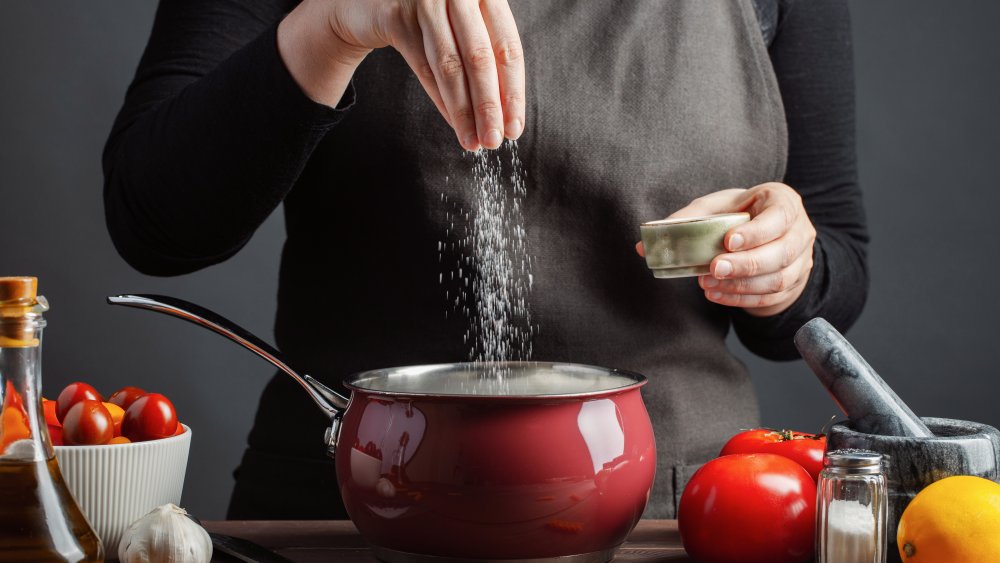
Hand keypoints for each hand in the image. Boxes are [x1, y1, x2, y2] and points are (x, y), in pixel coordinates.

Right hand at [278, 0, 524, 150]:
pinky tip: (454, 123)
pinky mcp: (396, 16)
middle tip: (494, 140)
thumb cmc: (431, 14)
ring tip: (473, 141)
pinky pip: (422, 66)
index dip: (512, 91)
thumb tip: (506, 114)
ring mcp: (425, 1)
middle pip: (480, 58)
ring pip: (449, 65)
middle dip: (489, 106)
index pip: (507, 47)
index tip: (514, 126)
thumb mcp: (466, 23)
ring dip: (464, 111)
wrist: (372, 0)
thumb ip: (486, 54)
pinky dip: (441, 99)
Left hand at [637, 183, 816, 316]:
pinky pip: (771, 297)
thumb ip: (685, 221)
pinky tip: (717, 295)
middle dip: (746, 264)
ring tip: (709, 284)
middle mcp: (800, 231)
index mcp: (783, 202)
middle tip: (714, 268)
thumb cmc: (739, 216)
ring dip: (741, 285)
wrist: (765, 236)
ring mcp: (801, 260)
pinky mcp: (794, 283)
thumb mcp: (716, 208)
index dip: (756, 231)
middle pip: (781, 253)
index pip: (779, 216)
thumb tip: (643, 245)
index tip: (728, 241)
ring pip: (778, 279)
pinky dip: (742, 299)